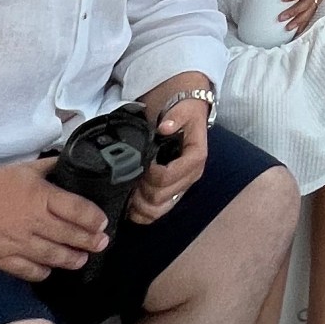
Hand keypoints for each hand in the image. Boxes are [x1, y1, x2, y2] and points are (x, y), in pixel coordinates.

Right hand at [0, 158, 110, 280]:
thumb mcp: (24, 169)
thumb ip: (49, 168)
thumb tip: (67, 161)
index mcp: (42, 197)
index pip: (78, 209)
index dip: (94, 218)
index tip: (103, 223)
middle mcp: (34, 222)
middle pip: (70, 234)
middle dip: (90, 241)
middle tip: (102, 244)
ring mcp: (18, 243)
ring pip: (52, 255)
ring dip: (71, 259)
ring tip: (82, 260)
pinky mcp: (0, 259)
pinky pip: (26, 270)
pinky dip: (40, 272)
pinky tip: (49, 271)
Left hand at [129, 90, 209, 223]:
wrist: (187, 116)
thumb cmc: (183, 113)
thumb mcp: (182, 109)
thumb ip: (176, 117)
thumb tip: (165, 127)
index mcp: (196, 158)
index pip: (168, 177)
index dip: (149, 175)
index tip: (140, 164)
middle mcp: (191, 176)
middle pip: (161, 197)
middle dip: (141, 190)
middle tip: (129, 177)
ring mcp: (182, 187)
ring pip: (157, 210)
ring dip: (139, 205)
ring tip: (129, 190)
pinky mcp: (173, 194)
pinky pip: (156, 214)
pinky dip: (140, 213)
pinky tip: (130, 203)